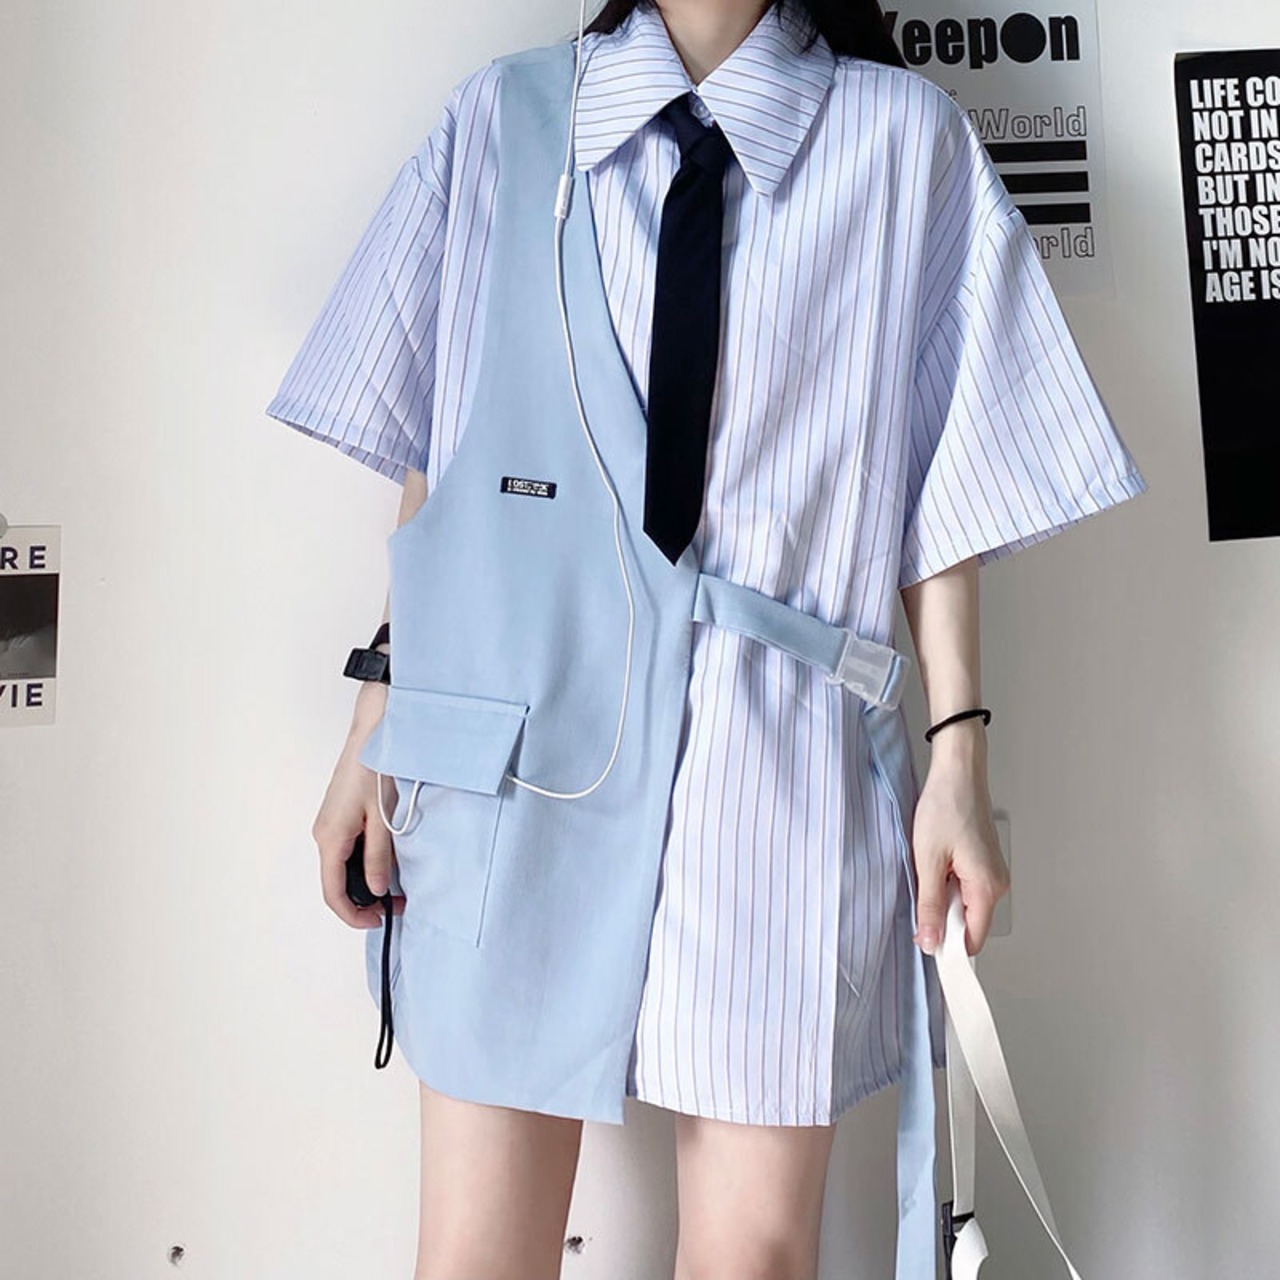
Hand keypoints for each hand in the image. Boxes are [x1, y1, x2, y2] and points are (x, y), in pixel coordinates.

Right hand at [310, 685, 405, 929]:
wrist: (374, 733)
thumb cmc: (377, 769)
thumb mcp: (383, 819)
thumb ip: (378, 858)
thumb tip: (375, 890)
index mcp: (330, 838)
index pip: (333, 893)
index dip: (354, 915)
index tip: (379, 922)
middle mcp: (324, 834)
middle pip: (337, 883)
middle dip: (364, 900)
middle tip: (397, 904)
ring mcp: (330, 824)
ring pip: (343, 867)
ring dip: (366, 880)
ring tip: (397, 884)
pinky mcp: (339, 816)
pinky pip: (347, 850)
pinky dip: (364, 862)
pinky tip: (387, 861)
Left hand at [909, 741, 1008, 957]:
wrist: (957, 771)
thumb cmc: (945, 806)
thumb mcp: (927, 860)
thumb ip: (929, 905)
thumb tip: (930, 942)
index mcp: (987, 887)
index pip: (972, 940)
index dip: (948, 947)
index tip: (925, 946)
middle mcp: (996, 883)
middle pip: (968, 924)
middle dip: (941, 918)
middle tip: (920, 892)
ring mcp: (992, 872)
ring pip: (964, 904)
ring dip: (942, 897)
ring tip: (928, 869)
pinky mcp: (984, 862)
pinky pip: (965, 887)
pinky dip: (947, 883)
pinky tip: (935, 863)